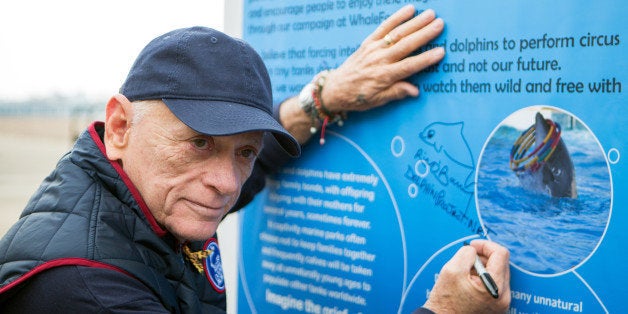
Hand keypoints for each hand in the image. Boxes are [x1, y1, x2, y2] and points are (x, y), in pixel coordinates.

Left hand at [322, 5, 444, 111]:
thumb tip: (415, 91)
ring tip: (431, 14)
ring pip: (397, 34)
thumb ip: (396, 93)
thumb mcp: (377, 100)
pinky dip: (396, 17)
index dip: (425, 59)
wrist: (336, 88)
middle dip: (424, 34)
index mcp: (384, 76)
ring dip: (415, 23)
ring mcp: (373, 49)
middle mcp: (379, 60)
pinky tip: (410, 9)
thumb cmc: (358, 97)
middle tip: (440, 24)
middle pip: (406, 45)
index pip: (409, 66)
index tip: (440, 52)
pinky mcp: (368, 42)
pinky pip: (383, 27)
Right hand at [423, 240, 510, 313]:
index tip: (472, 246)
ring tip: (466, 273)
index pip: (501, 254)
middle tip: (467, 259)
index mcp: (495, 286)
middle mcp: (503, 296)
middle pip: (502, 263)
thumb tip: (474, 250)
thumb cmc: (445, 300)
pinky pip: (495, 284)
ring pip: (499, 273)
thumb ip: (466, 253)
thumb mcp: (452, 270)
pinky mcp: (497, 306)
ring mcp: (502, 303)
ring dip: (484, 267)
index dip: (485, 245)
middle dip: (484, 257)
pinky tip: (470, 282)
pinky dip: (484, 278)